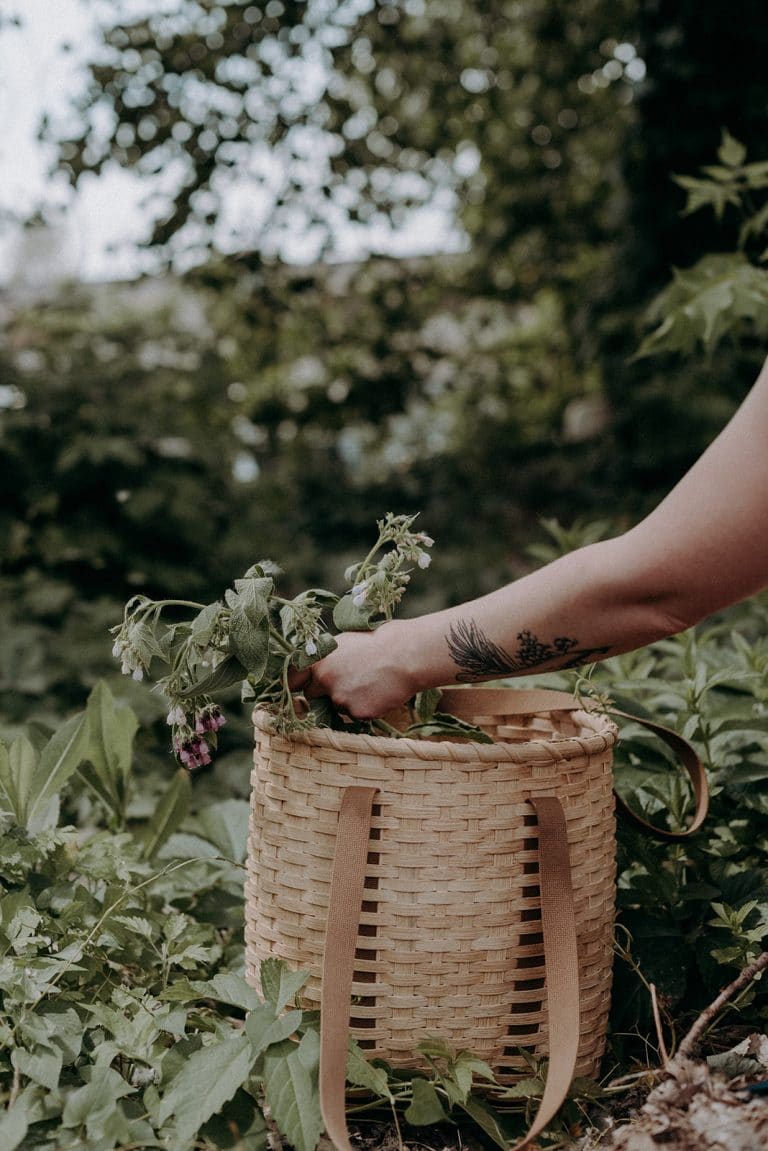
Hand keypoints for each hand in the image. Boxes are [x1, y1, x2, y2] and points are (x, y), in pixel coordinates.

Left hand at [290, 619, 417, 718]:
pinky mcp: (358, 713)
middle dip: (323, 692)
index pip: (292, 679)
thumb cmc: (379, 641)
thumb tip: (318, 667)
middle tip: (344, 681)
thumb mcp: (345, 641)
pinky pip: (357, 713)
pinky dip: (366, 706)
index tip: (300, 686)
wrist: (407, 654)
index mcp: (319, 661)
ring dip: (348, 699)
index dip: (297, 683)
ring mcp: (341, 699)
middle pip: (312, 696)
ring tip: (370, 682)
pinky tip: (379, 692)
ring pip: (337, 705)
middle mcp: (325, 681)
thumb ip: (327, 658)